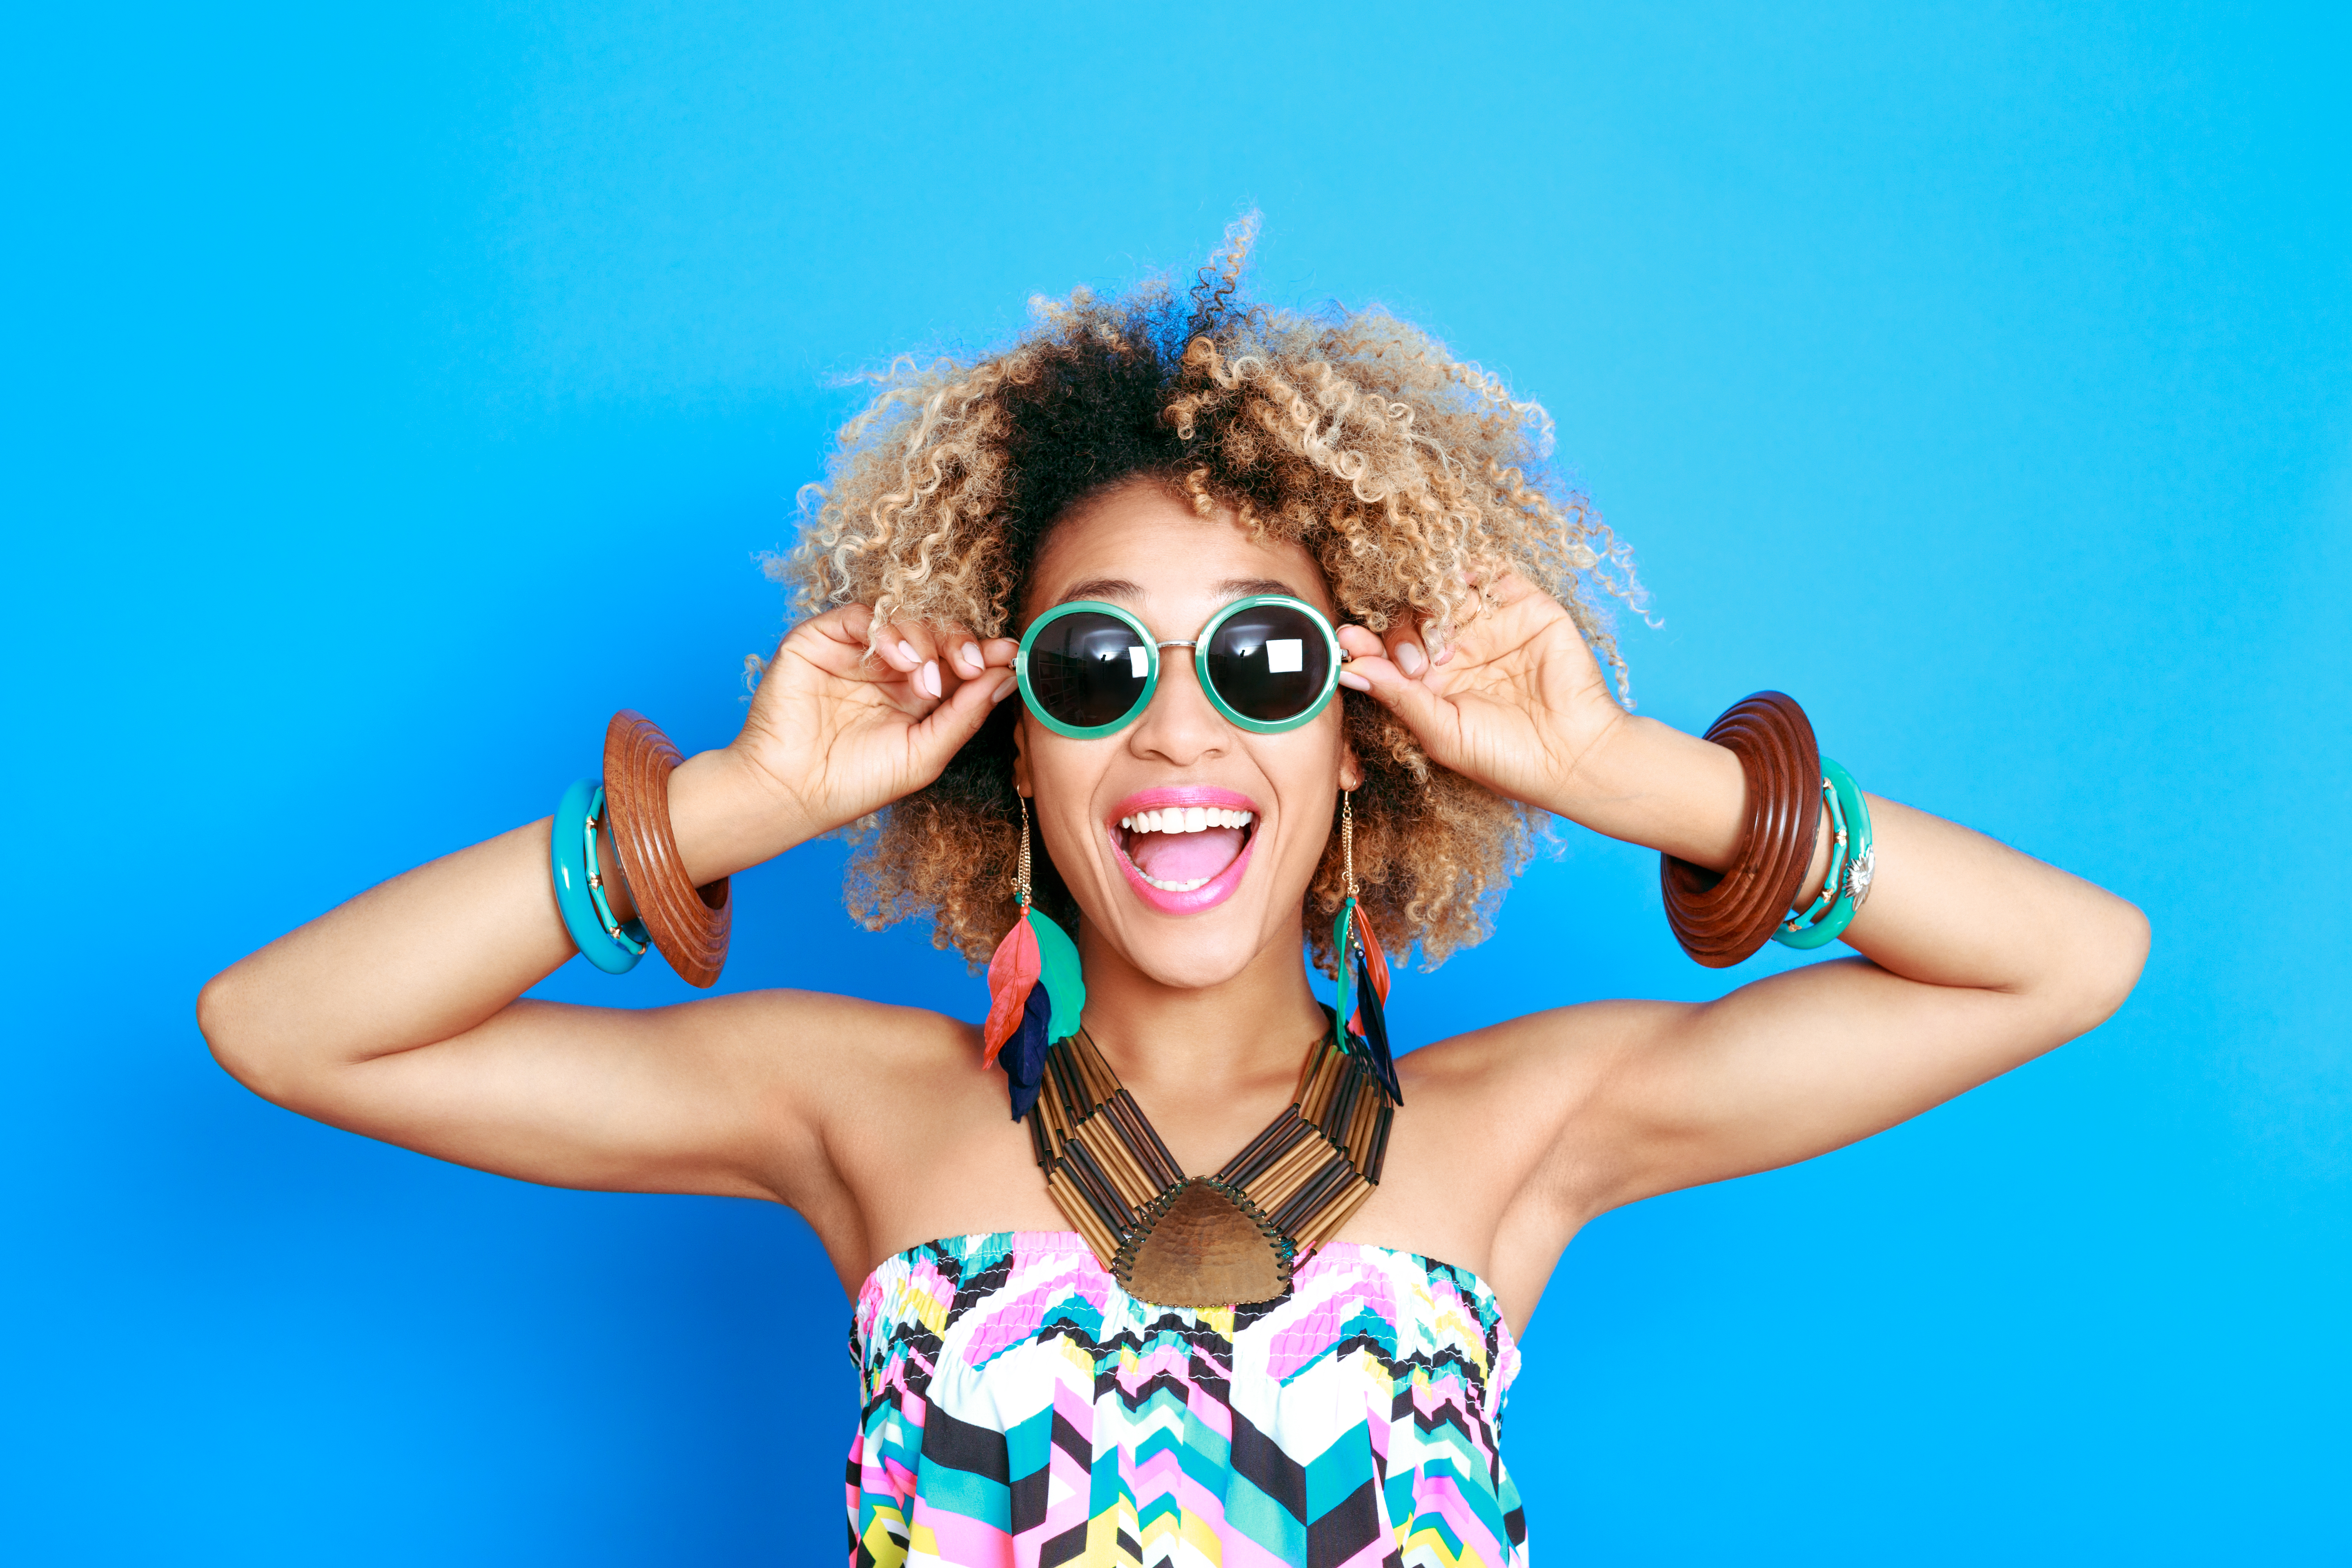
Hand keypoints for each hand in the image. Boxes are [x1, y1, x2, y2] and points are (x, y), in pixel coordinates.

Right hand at [728, 605, 1017, 847]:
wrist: (791, 793)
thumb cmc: (856, 783)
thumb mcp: (925, 753)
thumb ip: (965, 714)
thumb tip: (1008, 677)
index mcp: (915, 695)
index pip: (955, 661)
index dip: (983, 653)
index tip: (1010, 654)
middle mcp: (887, 668)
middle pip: (935, 633)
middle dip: (960, 644)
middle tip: (973, 664)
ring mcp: (854, 652)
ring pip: (904, 619)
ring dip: (925, 643)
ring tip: (926, 681)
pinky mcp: (820, 639)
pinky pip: (861, 616)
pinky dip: (887, 632)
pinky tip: (898, 660)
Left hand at [1336, 573, 1625, 818]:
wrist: (1573, 756)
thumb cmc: (1505, 757)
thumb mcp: (1441, 731)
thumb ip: (1398, 696)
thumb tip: (1347, 670)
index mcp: (1432, 683)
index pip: (1389, 652)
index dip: (1367, 644)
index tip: (1348, 641)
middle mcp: (1459, 650)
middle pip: (1412, 618)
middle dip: (1402, 634)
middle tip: (1417, 664)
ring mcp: (1492, 626)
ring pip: (1447, 592)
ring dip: (1432, 602)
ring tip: (1439, 634)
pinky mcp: (1526, 608)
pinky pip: (1494, 575)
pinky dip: (1473, 569)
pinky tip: (1458, 580)